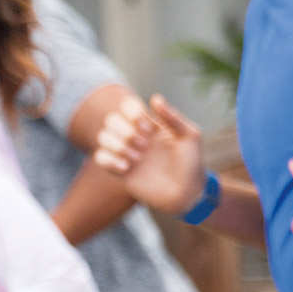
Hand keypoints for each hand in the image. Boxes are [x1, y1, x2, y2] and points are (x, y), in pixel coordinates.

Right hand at [93, 94, 207, 215]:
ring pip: (103, 137)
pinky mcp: (120, 171)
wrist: (187, 194)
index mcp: (150, 125)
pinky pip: (100, 158)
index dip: (132, 113)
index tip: (148, 129)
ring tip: (137, 159)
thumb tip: (154, 98)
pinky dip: (110, 160)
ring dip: (118, 146)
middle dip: (125, 131)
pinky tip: (127, 168)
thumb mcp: (190, 137)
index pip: (128, 107)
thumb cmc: (192, 164)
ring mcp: (126, 153)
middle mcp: (135, 136)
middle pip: (111, 120)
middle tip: (144, 146)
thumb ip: (172, 117)